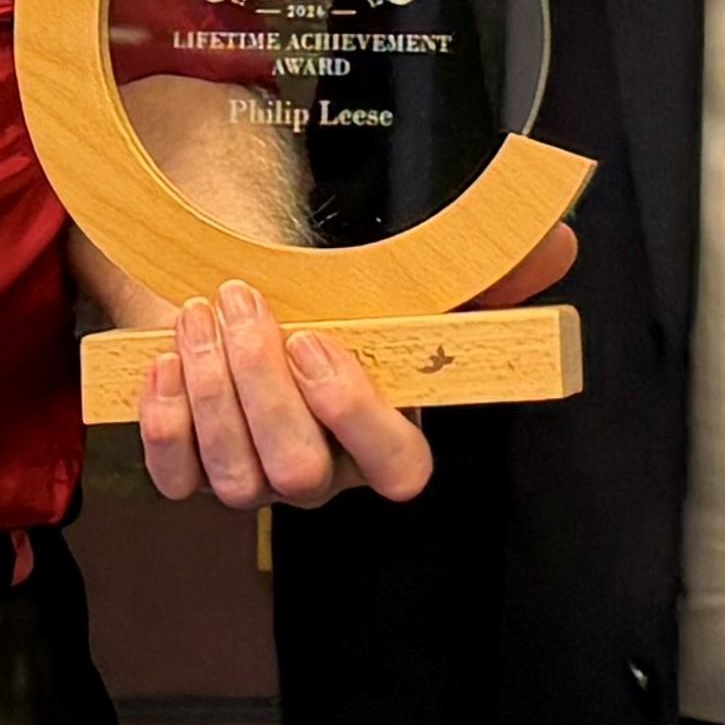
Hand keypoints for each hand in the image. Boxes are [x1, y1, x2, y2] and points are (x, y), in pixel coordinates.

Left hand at [96, 228, 577, 515]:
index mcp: (384, 438)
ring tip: (202, 313)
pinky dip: (164, 421)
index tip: (319, 342)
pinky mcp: (194, 473)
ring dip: (211, 389)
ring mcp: (256, 482)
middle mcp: (324, 473)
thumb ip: (491, 269)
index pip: (398, 473)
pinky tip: (163, 359)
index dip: (356, 418)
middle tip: (242, 304)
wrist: (248, 297)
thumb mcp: (414, 283)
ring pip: (235, 477)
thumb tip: (561, 242)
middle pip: (298, 474)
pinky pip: (176, 478)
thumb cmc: (337, 301)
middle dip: (263, 388)